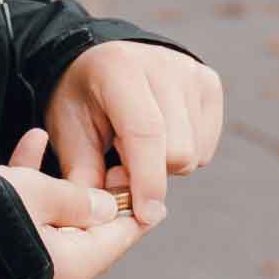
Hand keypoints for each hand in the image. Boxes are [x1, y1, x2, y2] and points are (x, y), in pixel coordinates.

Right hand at [0, 128, 143, 278]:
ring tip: (51, 139)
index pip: (124, 233)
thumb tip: (106, 205)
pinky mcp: (4, 259)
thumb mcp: (38, 194)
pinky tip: (27, 148)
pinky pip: (27, 221)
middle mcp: (59, 275)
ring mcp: (31, 270)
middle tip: (98, 149)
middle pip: (90, 227)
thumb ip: (78, 198)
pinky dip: (28, 189)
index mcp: (77, 264)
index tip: (136, 170)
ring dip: (54, 180)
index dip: (133, 199)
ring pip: (55, 218)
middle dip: (91, 187)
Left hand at [41, 39, 225, 232]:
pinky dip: (185, 154)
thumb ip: (84, 175)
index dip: (147, 179)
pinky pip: (207, 146)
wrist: (99, 62)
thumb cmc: (81, 100)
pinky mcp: (210, 83)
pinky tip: (159, 138)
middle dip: (149, 174)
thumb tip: (106, 216)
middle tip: (119, 165)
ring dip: (165, 165)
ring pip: (195, 153)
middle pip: (178, 150)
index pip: (145, 132)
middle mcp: (162, 63)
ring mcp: (191, 71)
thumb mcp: (68, 134)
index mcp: (119, 68)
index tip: (145, 215)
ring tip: (135, 146)